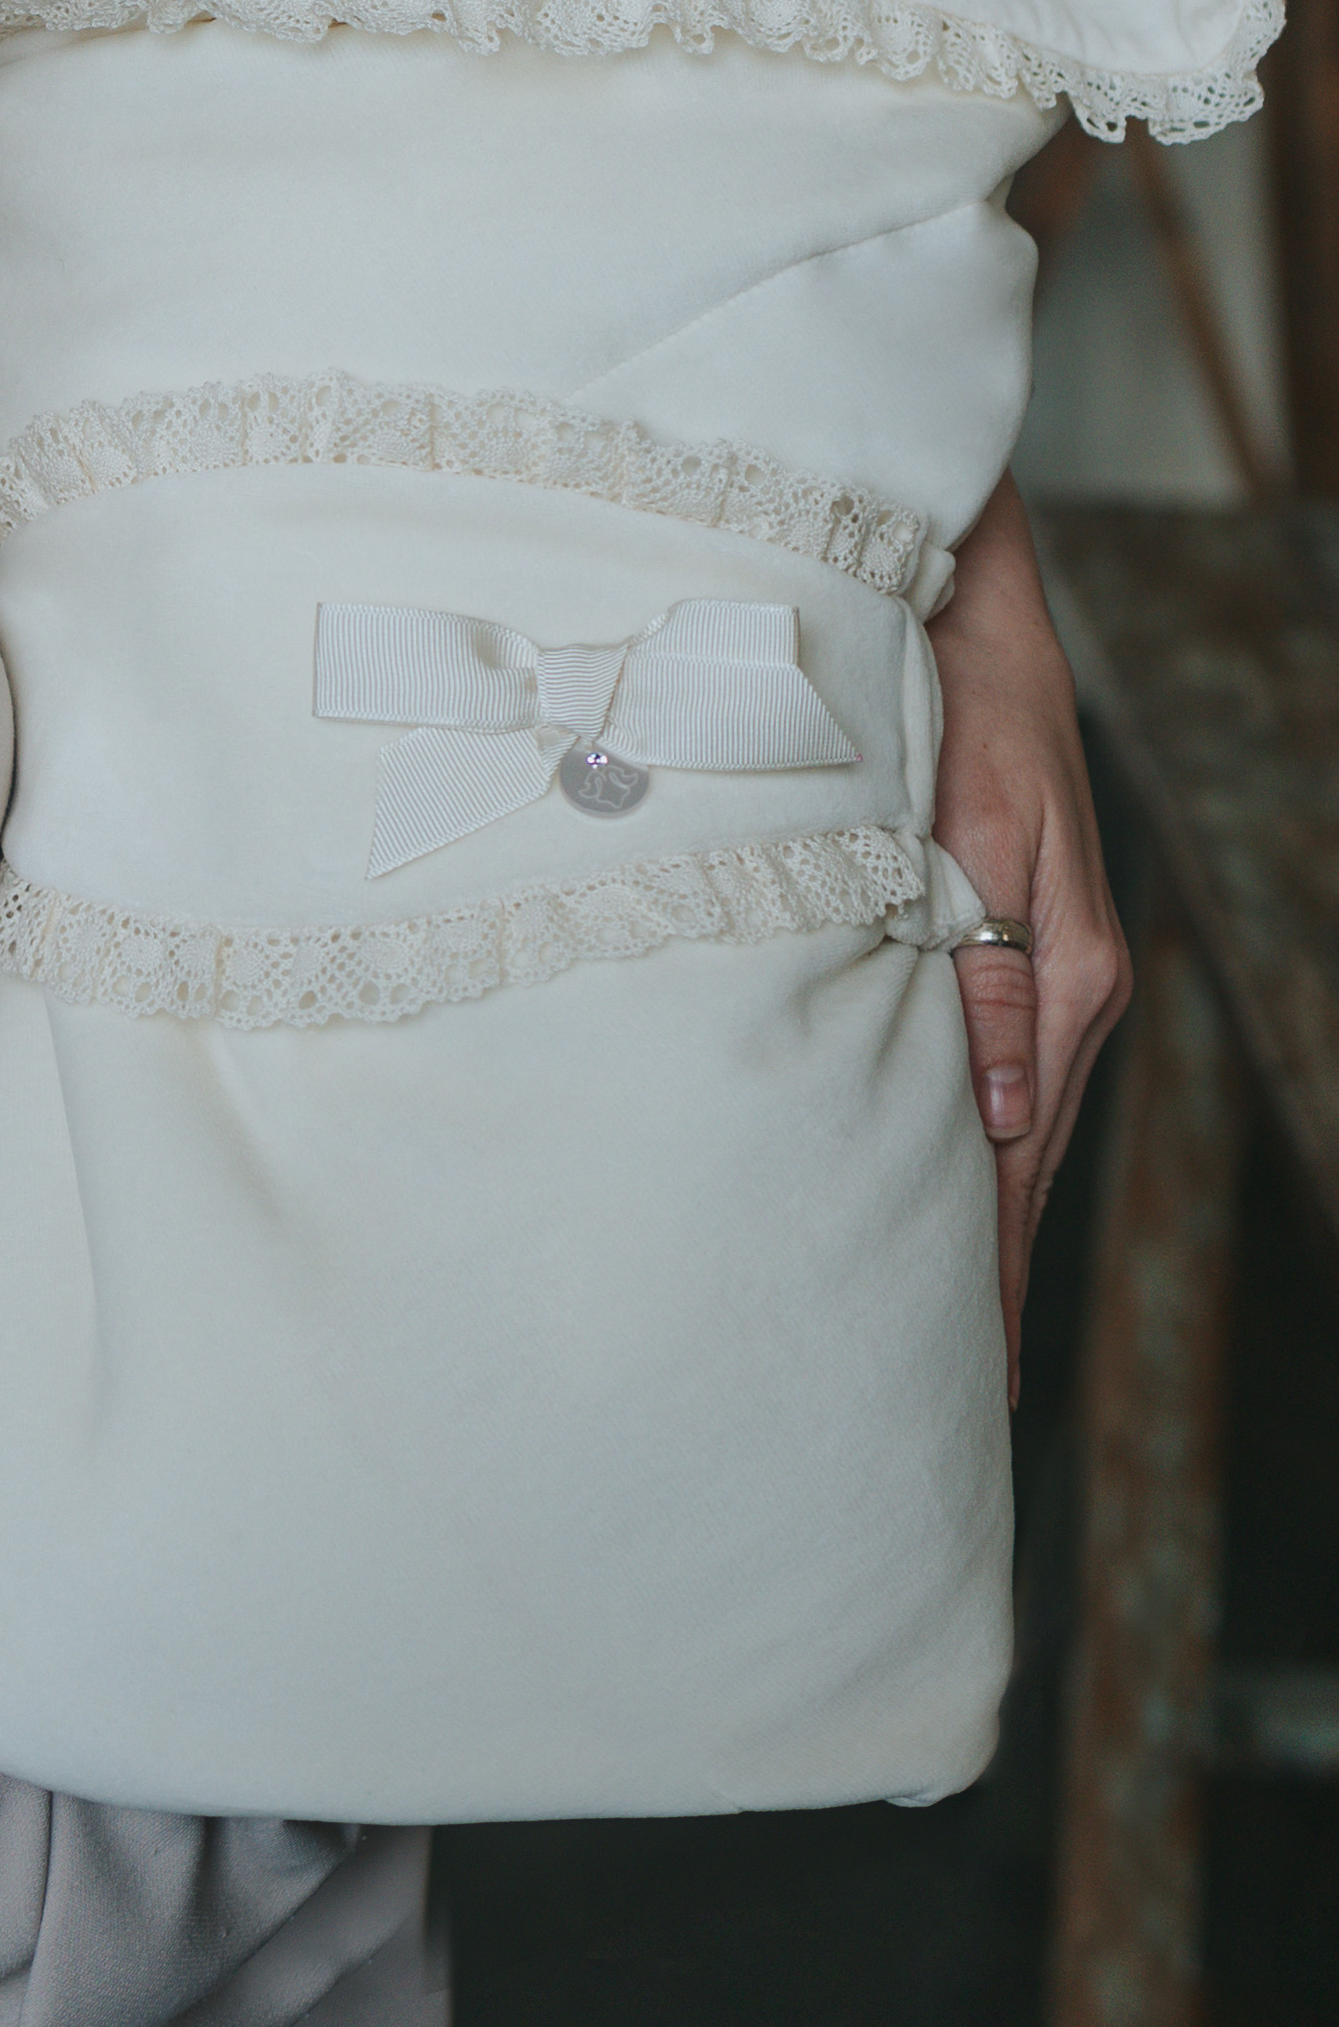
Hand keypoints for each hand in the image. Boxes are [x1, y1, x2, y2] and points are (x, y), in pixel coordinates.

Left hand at [928, 474, 1131, 1400]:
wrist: (971, 623)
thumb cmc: (954, 713)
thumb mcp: (976, 836)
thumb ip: (993, 979)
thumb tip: (1003, 1117)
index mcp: (1063, 983)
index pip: (1018, 1167)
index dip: (992, 1278)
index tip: (974, 1380)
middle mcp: (1071, 995)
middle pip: (1024, 1174)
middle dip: (996, 1286)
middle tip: (963, 1403)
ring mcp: (1053, 978)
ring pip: (1013, 1138)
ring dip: (986, 1231)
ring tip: (958, 1338)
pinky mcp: (1023, 952)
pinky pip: (1004, 1085)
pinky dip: (982, 1156)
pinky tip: (960, 1198)